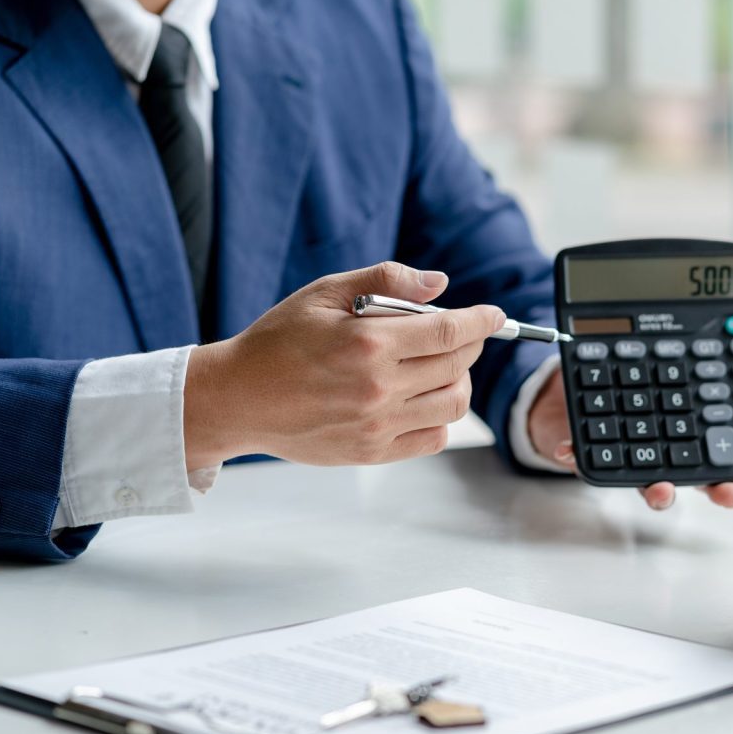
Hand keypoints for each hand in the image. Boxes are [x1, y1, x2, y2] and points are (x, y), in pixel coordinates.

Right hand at [183, 262, 504, 469]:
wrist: (238, 398)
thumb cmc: (277, 341)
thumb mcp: (325, 293)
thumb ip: (386, 281)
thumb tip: (440, 283)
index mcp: (368, 343)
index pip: (450, 331)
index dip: (482, 321)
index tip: (494, 316)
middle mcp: (378, 387)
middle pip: (457, 365)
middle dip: (468, 344)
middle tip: (457, 334)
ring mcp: (377, 425)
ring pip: (453, 404)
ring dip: (459, 381)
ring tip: (440, 366)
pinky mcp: (372, 452)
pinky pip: (433, 437)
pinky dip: (440, 417)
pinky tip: (421, 398)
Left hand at [527, 367, 732, 509]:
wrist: (584, 396)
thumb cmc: (638, 386)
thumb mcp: (682, 369)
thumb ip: (724, 380)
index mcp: (698, 435)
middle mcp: (672, 454)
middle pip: (702, 476)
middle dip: (719, 489)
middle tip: (731, 493)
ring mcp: (637, 458)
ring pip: (652, 484)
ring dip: (657, 491)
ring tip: (661, 490)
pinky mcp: (598, 457)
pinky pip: (588, 460)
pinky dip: (578, 455)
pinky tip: (571, 450)